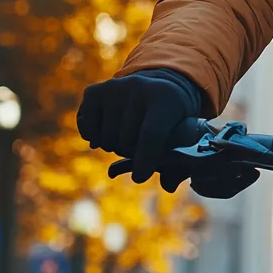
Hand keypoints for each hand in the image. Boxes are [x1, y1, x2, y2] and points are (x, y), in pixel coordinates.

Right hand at [77, 69, 203, 191]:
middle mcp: (138, 88)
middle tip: (139, 147)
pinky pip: (87, 129)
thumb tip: (169, 187)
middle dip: (131, 153)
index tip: (140, 177)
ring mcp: (114, 88)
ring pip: (106, 139)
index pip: (152, 134)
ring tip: (126, 136)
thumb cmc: (173, 117)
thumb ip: (180, 162)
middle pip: (126, 140)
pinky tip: (106, 132)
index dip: (145, 159)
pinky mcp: (94, 92)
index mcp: (166, 99)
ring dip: (114, 146)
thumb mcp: (185, 133)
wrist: (160, 85)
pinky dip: (94, 138)